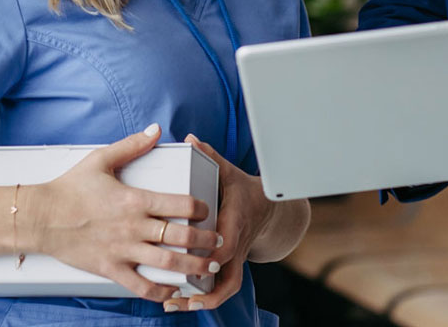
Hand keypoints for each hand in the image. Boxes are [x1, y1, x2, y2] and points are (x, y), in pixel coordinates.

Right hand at [25, 124, 221, 302]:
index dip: (201, 208)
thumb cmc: (69, 189)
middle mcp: (133, 227)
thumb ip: (132, 145)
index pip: (180, 204)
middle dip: (205, 240)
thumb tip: (155, 129)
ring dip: (193, 267)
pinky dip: (160, 291)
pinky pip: (140, 286)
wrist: (40, 217)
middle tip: (219, 240)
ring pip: (167, 263)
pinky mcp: (110, 269)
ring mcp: (122, 251)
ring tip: (209, 268)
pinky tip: (173, 291)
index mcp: (135, 200)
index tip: (208, 209)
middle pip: (180, 237)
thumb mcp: (101, 159)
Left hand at [170, 134, 276, 312]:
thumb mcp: (230, 172)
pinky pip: (221, 287)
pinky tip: (181, 302)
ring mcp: (233, 258)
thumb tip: (190, 140)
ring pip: (226, 288)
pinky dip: (204, 298)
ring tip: (177, 306)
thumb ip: (210, 157)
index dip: (217, 254)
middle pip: (229, 277)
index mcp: (237, 222)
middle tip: (181, 294)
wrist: (270, 209)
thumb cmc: (245, 191)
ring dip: (204, 301)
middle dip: (207, 290)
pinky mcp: (228, 265)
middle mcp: (236, 245)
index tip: (201, 258)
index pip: (230, 244)